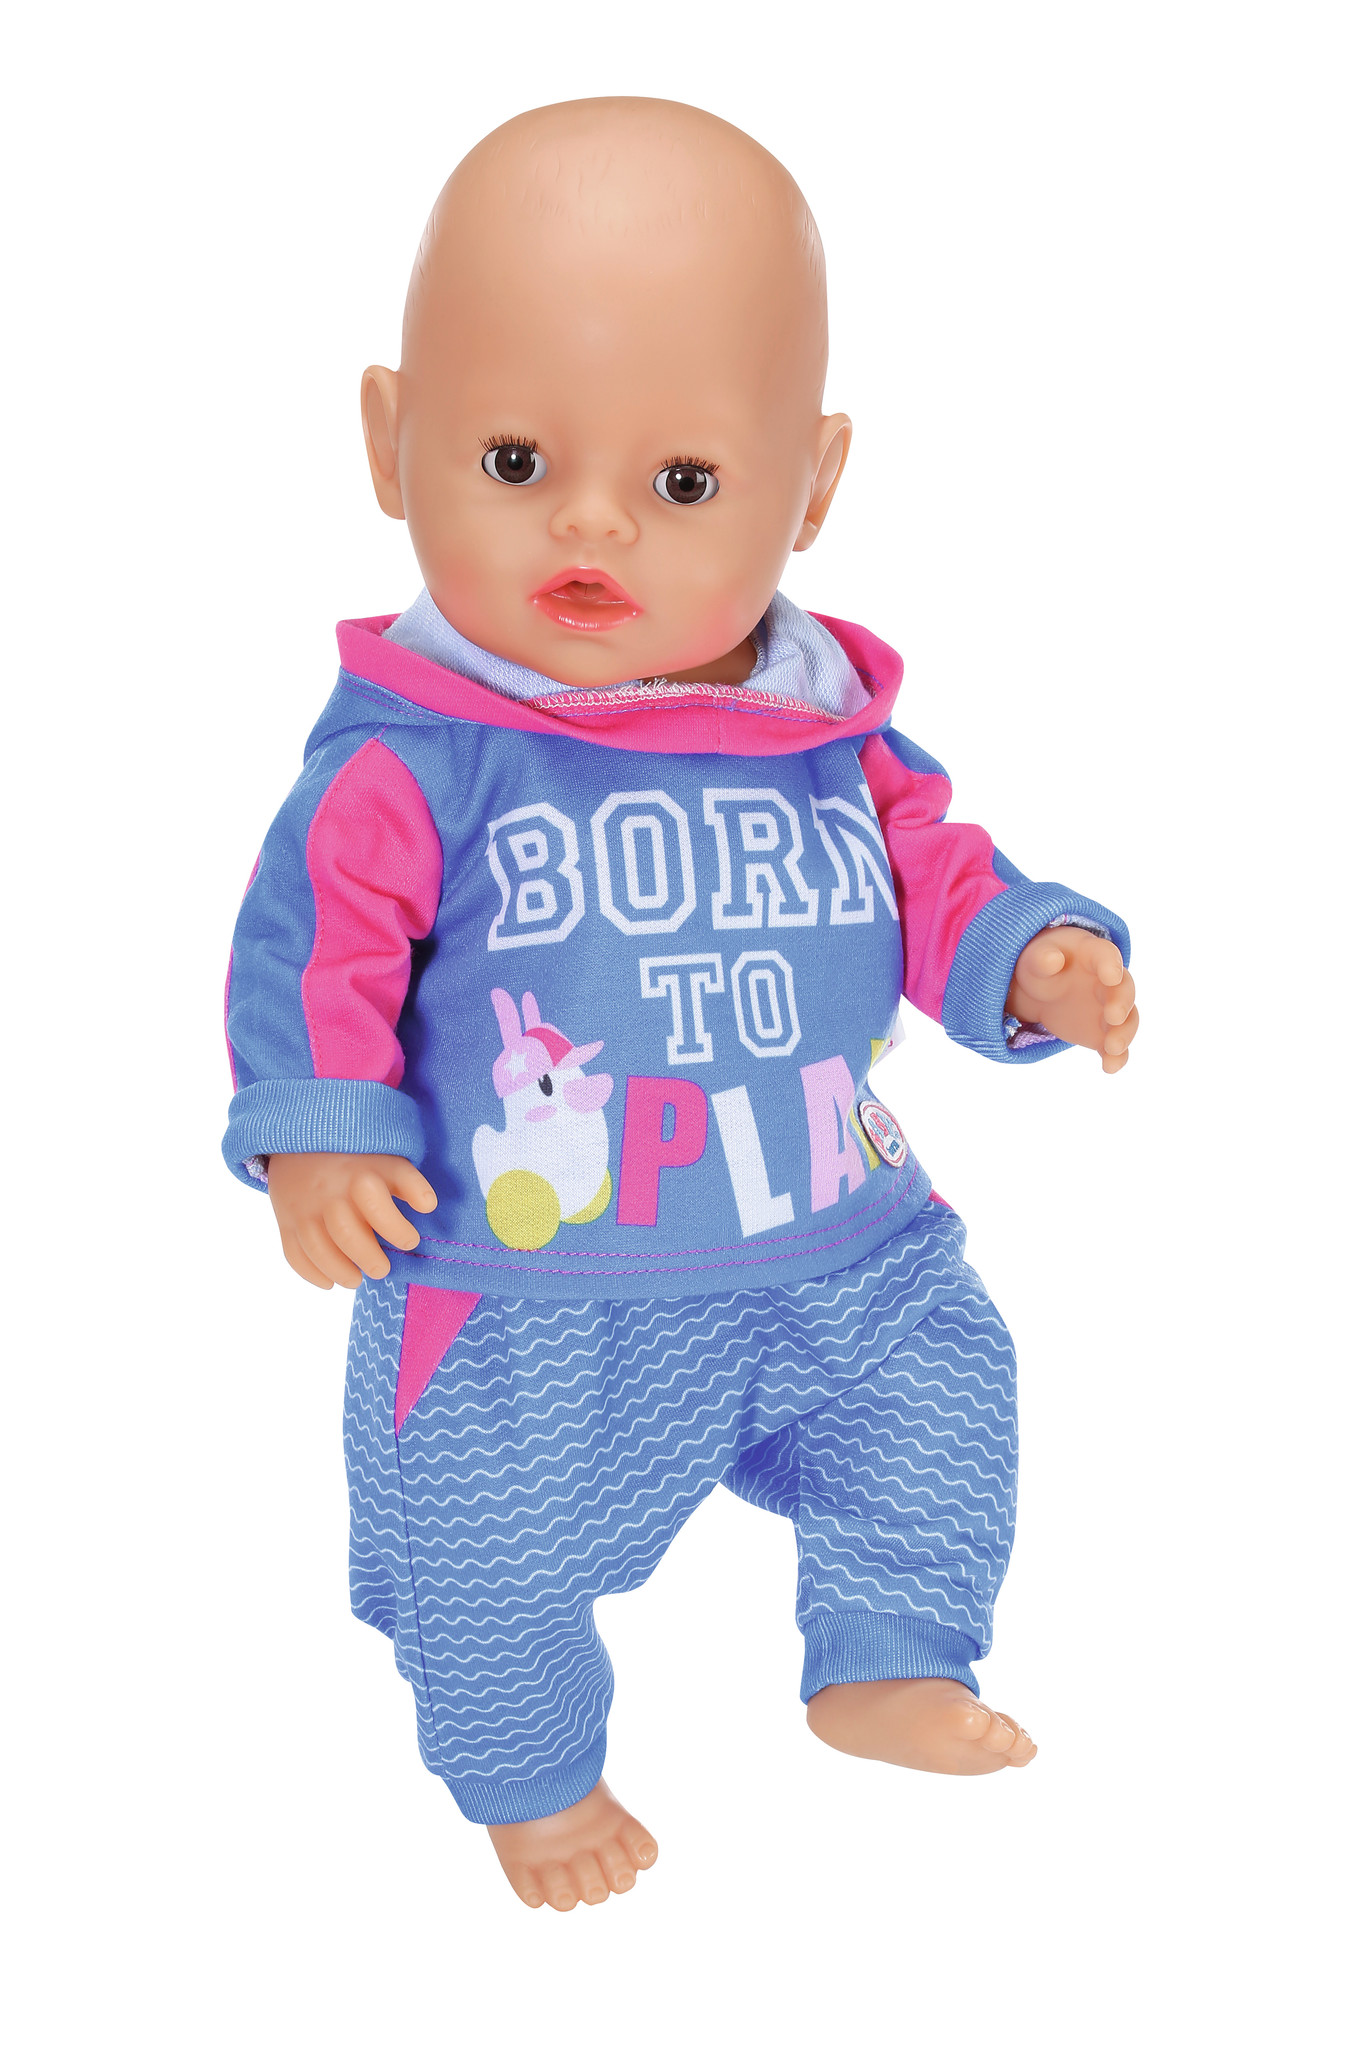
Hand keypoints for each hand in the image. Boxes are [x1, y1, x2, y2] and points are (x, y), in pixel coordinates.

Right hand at [266, 1153, 437, 1288]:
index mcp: (360, 1175)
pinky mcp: (286, 1220)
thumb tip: (428, 1206)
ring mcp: (304, 1207)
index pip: (380, 1208)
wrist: (302, 1142)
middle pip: (347, 1234)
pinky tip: (329, 1282)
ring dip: (341, 1271)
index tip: (410, 1241)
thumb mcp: (387, 1160)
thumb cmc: (358, 1159)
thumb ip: (409, 1183)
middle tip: (383, 1268)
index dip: (399, 1231)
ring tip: (357, 1279)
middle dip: (370, 1259)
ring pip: (319, 1248)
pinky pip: (294, 1253)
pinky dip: (312, 1273)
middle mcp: (330, 1192)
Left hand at [1006, 927, 1138, 1074]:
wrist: (1040, 990)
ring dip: (1123, 1034)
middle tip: (1113, 1016)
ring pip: (1126, 1021)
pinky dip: (1116, 1057)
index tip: (1111, 976)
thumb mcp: (1034, 958)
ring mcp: (1108, 1009)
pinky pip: (1114, 1046)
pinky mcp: (1102, 1033)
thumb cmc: (1041, 965)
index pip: (1106, 956)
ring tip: (1112, 1048)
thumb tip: (1051, 960)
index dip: (1110, 965)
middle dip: (1121, 1003)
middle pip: (1124, 990)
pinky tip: (1109, 1068)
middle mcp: (1108, 982)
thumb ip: (1041, 959)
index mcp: (1093, 955)